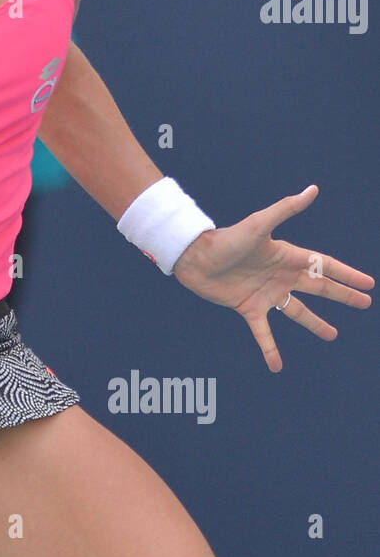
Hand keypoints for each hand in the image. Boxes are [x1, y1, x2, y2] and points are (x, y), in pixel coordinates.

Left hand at [172, 185, 372, 371]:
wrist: (195, 257)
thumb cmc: (227, 238)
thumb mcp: (259, 224)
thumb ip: (286, 209)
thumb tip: (313, 189)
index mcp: (287, 256)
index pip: (325, 266)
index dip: (347, 274)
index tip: (368, 283)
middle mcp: (280, 276)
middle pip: (319, 288)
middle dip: (342, 296)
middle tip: (365, 304)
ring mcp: (266, 293)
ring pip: (297, 311)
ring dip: (315, 324)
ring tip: (332, 335)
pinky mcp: (248, 308)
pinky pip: (263, 333)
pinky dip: (270, 349)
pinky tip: (277, 366)